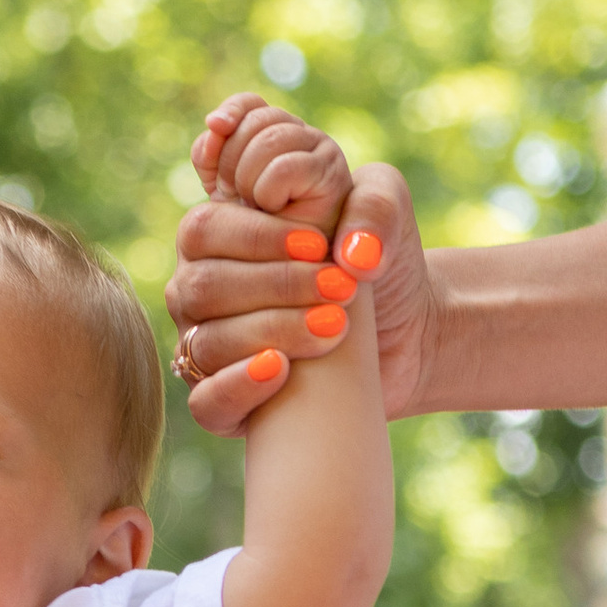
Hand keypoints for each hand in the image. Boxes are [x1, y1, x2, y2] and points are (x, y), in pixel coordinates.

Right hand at [171, 118, 431, 432]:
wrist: (406, 329)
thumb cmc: (379, 260)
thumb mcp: (385, 213)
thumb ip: (373, 203)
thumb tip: (350, 255)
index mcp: (224, 231)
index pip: (205, 227)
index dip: (255, 236)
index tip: (318, 243)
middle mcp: (202, 285)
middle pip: (200, 285)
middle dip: (275, 285)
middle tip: (339, 286)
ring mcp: (206, 343)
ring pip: (206, 341)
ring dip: (272, 330)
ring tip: (334, 326)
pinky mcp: (226, 400)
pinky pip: (204, 402)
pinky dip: (238, 386)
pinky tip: (281, 368)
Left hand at [195, 91, 350, 233]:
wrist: (290, 275)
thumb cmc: (254, 238)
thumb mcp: (223, 191)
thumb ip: (213, 155)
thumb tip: (214, 123)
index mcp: (277, 136)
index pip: (250, 103)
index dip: (230, 116)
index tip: (215, 139)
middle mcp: (304, 137)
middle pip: (256, 118)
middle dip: (232, 158)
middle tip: (237, 193)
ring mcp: (322, 152)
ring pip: (268, 137)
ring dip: (248, 177)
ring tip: (257, 204)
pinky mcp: (332, 174)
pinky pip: (282, 166)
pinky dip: (267, 191)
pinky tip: (274, 209)